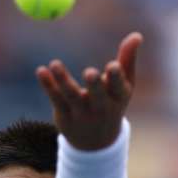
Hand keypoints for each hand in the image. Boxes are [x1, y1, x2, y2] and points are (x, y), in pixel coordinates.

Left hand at [36, 32, 142, 150]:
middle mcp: (101, 108)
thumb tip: (136, 35)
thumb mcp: (124, 86)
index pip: (118, 89)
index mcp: (118, 99)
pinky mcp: (64, 115)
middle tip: (90, 72)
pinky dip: (48, 85)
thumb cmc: (112, 104)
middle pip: (97, 96)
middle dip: (94, 85)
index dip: (116, 78)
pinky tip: (41, 71)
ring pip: (71, 96)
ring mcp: (81, 114)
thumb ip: (128, 59)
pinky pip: (56, 99)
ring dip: (63, 80)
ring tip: (55, 64)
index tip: (113, 65)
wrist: (96, 142)